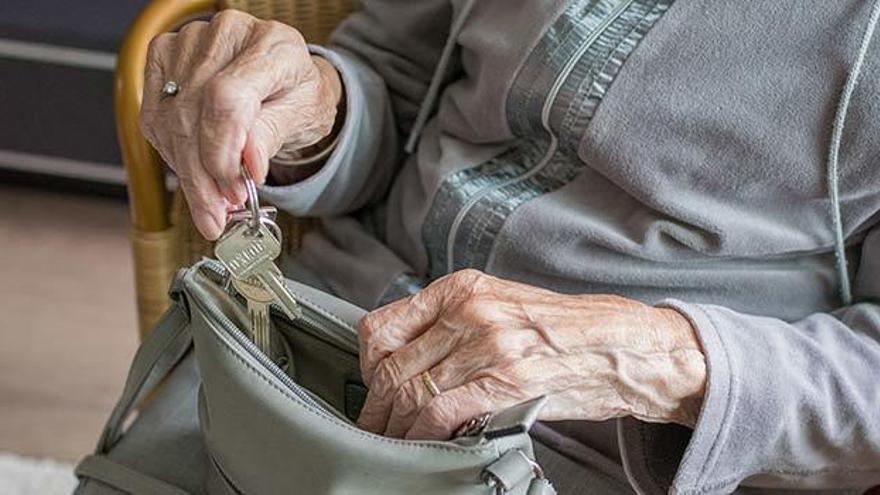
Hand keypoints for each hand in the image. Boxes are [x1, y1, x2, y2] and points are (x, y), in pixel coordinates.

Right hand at [140, 10, 341, 238]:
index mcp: (271, 44)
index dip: (223, 152)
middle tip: (218, 212)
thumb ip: (272, 135)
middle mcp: (225, 34)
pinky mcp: (163, 58)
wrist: (281, 77)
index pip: (227, 99)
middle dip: (204, 175)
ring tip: (210, 202)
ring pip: (170, 121)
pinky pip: (156, 118)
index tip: (235, 190)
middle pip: (194, 114)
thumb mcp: (301, 115)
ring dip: (187, 172)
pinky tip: (195, 172)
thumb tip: (249, 165)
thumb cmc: (295, 92)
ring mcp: (189, 42)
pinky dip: (174, 155)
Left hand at [357, 269, 706, 439]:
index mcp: (462, 288)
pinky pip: (440, 410)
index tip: (371, 386)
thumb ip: (452, 325)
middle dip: (374, 406)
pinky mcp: (506, 380)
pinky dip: (421, 433)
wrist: (622, 346)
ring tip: (393, 441)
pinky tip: (422, 443)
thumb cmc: (563, 331)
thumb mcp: (499, 307)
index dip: (367, 365)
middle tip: (374, 426)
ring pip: (410, 391)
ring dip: (393, 426)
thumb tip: (408, 360)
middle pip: (391, 365)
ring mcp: (487, 344)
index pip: (383, 325)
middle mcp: (469, 311)